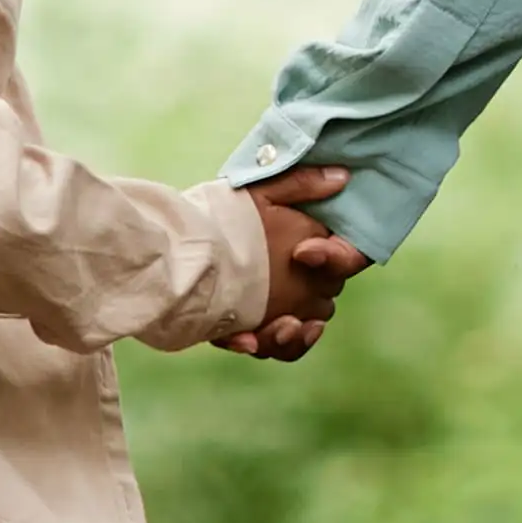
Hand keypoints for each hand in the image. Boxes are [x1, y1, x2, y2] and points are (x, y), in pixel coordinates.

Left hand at [227, 168, 374, 360]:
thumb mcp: (260, 192)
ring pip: (298, 334)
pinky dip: (258, 344)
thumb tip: (341, 176)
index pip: (342, 260)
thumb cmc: (226, 212)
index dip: (335, 259)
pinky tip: (245, 341)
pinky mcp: (251, 328)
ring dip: (293, 337)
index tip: (303, 251)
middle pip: (322, 305)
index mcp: (312, 249)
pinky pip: (265, 346)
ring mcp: (277, 309)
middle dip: (312, 308)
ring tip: (281, 329)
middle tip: (296, 313)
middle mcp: (300, 283)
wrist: (179, 241)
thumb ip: (300, 183)